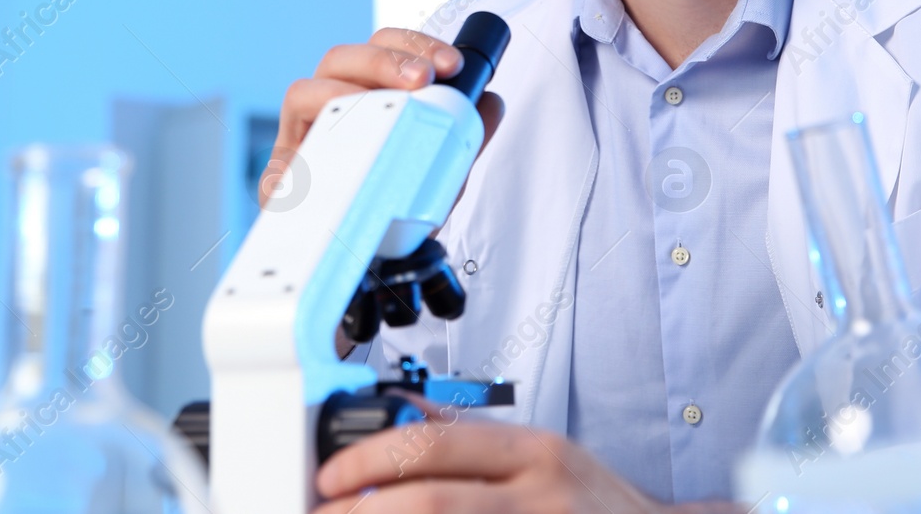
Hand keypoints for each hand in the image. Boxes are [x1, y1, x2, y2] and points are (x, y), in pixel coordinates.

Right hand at [268, 27, 504, 207]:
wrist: (367, 276)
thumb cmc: (396, 216)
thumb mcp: (441, 172)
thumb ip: (464, 137)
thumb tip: (491, 101)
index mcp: (362, 98)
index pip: (378, 50)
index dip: (411, 44)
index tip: (450, 63)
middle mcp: (327, 112)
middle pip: (339, 59)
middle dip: (384, 60)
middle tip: (424, 78)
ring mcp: (300, 144)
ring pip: (303, 92)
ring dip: (346, 89)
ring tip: (386, 107)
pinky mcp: (279, 184)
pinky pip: (281, 154)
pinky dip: (309, 145)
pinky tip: (339, 144)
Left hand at [315, 412, 746, 511]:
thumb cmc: (597, 508)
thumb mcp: (546, 458)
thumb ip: (476, 443)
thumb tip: (400, 415)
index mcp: (538, 453)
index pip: (438, 443)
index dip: (371, 460)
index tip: (330, 476)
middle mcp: (544, 494)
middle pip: (433, 500)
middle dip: (363, 509)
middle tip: (323, 512)